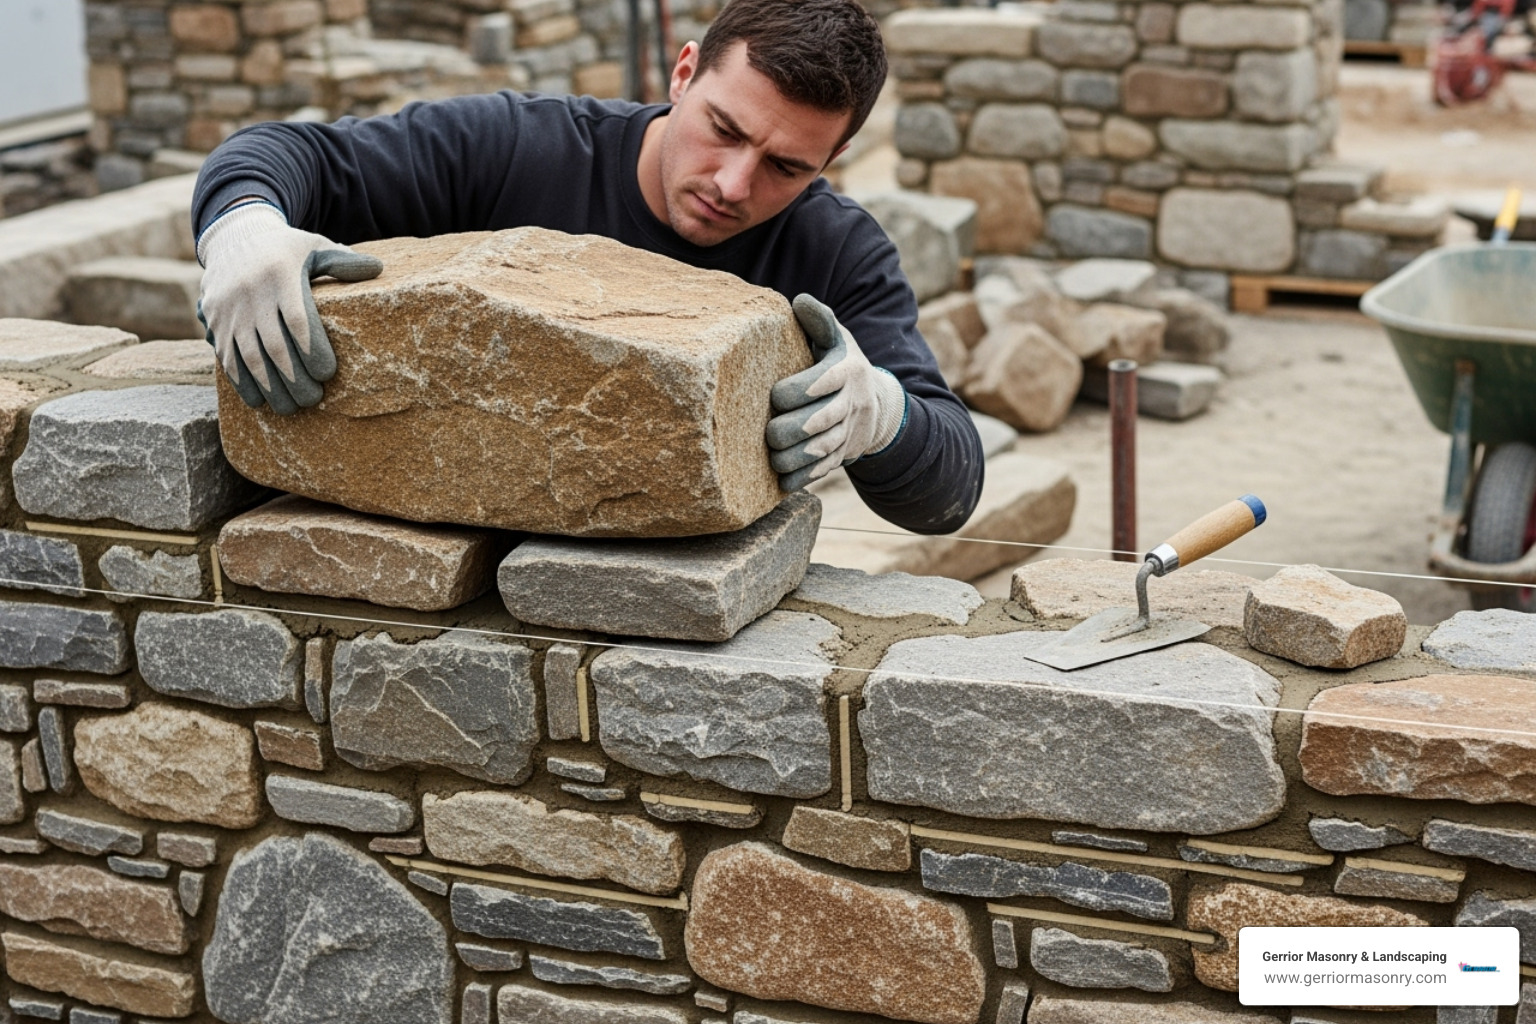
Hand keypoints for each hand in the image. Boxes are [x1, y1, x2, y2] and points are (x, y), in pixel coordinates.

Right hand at [196, 202, 382, 413]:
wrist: (233, 237)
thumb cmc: (286, 250)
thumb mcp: (314, 247)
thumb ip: (343, 262)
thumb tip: (378, 269)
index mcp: (282, 275)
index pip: (299, 320)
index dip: (313, 350)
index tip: (328, 374)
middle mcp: (253, 293)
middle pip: (276, 346)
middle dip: (295, 379)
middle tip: (314, 400)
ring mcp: (230, 309)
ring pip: (250, 357)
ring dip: (270, 388)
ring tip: (290, 409)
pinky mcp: (215, 320)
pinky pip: (227, 357)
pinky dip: (242, 383)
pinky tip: (258, 401)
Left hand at [765, 294, 907, 490]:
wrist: (877, 402)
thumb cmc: (842, 364)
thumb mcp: (837, 340)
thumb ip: (819, 322)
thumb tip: (799, 301)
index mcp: (847, 370)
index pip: (819, 383)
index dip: (792, 392)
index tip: (774, 396)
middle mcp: (853, 402)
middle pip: (819, 421)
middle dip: (789, 430)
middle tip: (768, 433)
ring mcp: (851, 431)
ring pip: (822, 449)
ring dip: (793, 458)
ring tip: (773, 458)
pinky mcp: (846, 454)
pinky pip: (824, 470)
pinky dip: (803, 478)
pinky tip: (782, 481)